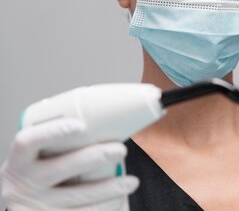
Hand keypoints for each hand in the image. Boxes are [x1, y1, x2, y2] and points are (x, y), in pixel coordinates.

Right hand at [1, 118, 138, 210]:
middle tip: (120, 150)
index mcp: (19, 162)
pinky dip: (104, 207)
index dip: (53, 131)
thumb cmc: (36, 177)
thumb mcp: (36, 161)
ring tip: (131, 182)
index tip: (80, 125)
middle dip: (95, 157)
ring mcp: (35, 206)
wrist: (21, 209)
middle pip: (60, 168)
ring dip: (108, 188)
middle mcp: (22, 185)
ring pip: (76, 196)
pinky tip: (119, 199)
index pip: (28, 141)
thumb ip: (58, 147)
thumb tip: (103, 125)